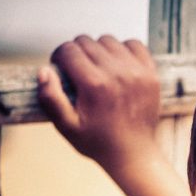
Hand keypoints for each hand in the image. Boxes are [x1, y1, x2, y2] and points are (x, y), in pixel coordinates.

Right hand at [37, 35, 160, 174]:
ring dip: (99, 51)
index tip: (61, 69)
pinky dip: (123, 50)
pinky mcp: (151, 73)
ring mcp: (137, 72)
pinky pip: (134, 45)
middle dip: (76, 54)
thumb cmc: (98, 142)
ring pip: (108, 41)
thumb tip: (44, 70)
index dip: (59, 57)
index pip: (68, 50)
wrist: (134, 154)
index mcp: (94, 85)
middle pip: (87, 42)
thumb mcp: (66, 127)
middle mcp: (117, 73)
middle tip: (77, 73)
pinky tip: (117, 66)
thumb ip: (50, 98)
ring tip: (97, 69)